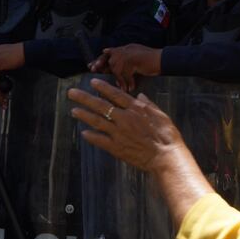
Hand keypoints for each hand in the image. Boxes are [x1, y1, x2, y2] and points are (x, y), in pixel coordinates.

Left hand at [69, 78, 183, 171]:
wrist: (166, 156)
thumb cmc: (167, 136)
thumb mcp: (161, 115)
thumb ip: (148, 104)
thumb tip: (140, 96)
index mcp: (136, 109)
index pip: (115, 95)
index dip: (102, 87)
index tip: (92, 82)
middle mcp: (124, 118)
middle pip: (101, 105)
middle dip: (84, 98)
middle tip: (71, 93)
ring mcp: (119, 133)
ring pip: (97, 121)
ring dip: (84, 115)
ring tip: (73, 110)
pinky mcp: (117, 147)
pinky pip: (100, 140)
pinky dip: (91, 136)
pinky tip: (83, 133)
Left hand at [91, 44, 162, 91]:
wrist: (165, 60)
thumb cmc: (152, 64)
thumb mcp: (136, 63)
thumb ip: (125, 67)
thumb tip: (115, 76)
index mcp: (126, 49)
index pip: (109, 53)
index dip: (100, 60)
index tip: (91, 66)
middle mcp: (126, 49)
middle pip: (108, 56)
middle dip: (100, 63)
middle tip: (93, 69)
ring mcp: (129, 53)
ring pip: (116, 66)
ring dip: (118, 78)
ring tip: (121, 87)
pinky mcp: (132, 59)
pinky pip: (125, 73)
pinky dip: (128, 81)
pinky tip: (130, 87)